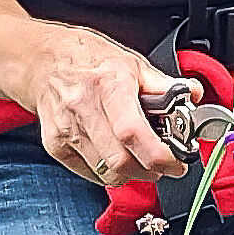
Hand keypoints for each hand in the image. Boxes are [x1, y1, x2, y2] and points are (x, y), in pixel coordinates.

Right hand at [20, 24, 188, 188]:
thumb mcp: (130, 63)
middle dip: (150, 170)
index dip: (159, 155)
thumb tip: (192, 94)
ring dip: (131, 174)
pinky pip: (90, 173)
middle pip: (120, 161)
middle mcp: (84, 108)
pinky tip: (116, 155)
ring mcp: (66, 129)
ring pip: (106, 173)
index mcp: (108, 85)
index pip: (132, 132)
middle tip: (164, 164)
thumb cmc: (87, 60)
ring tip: (140, 159)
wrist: (41, 62)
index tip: (176, 162)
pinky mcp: (55, 145)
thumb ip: (163, 84)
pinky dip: (109, 172)